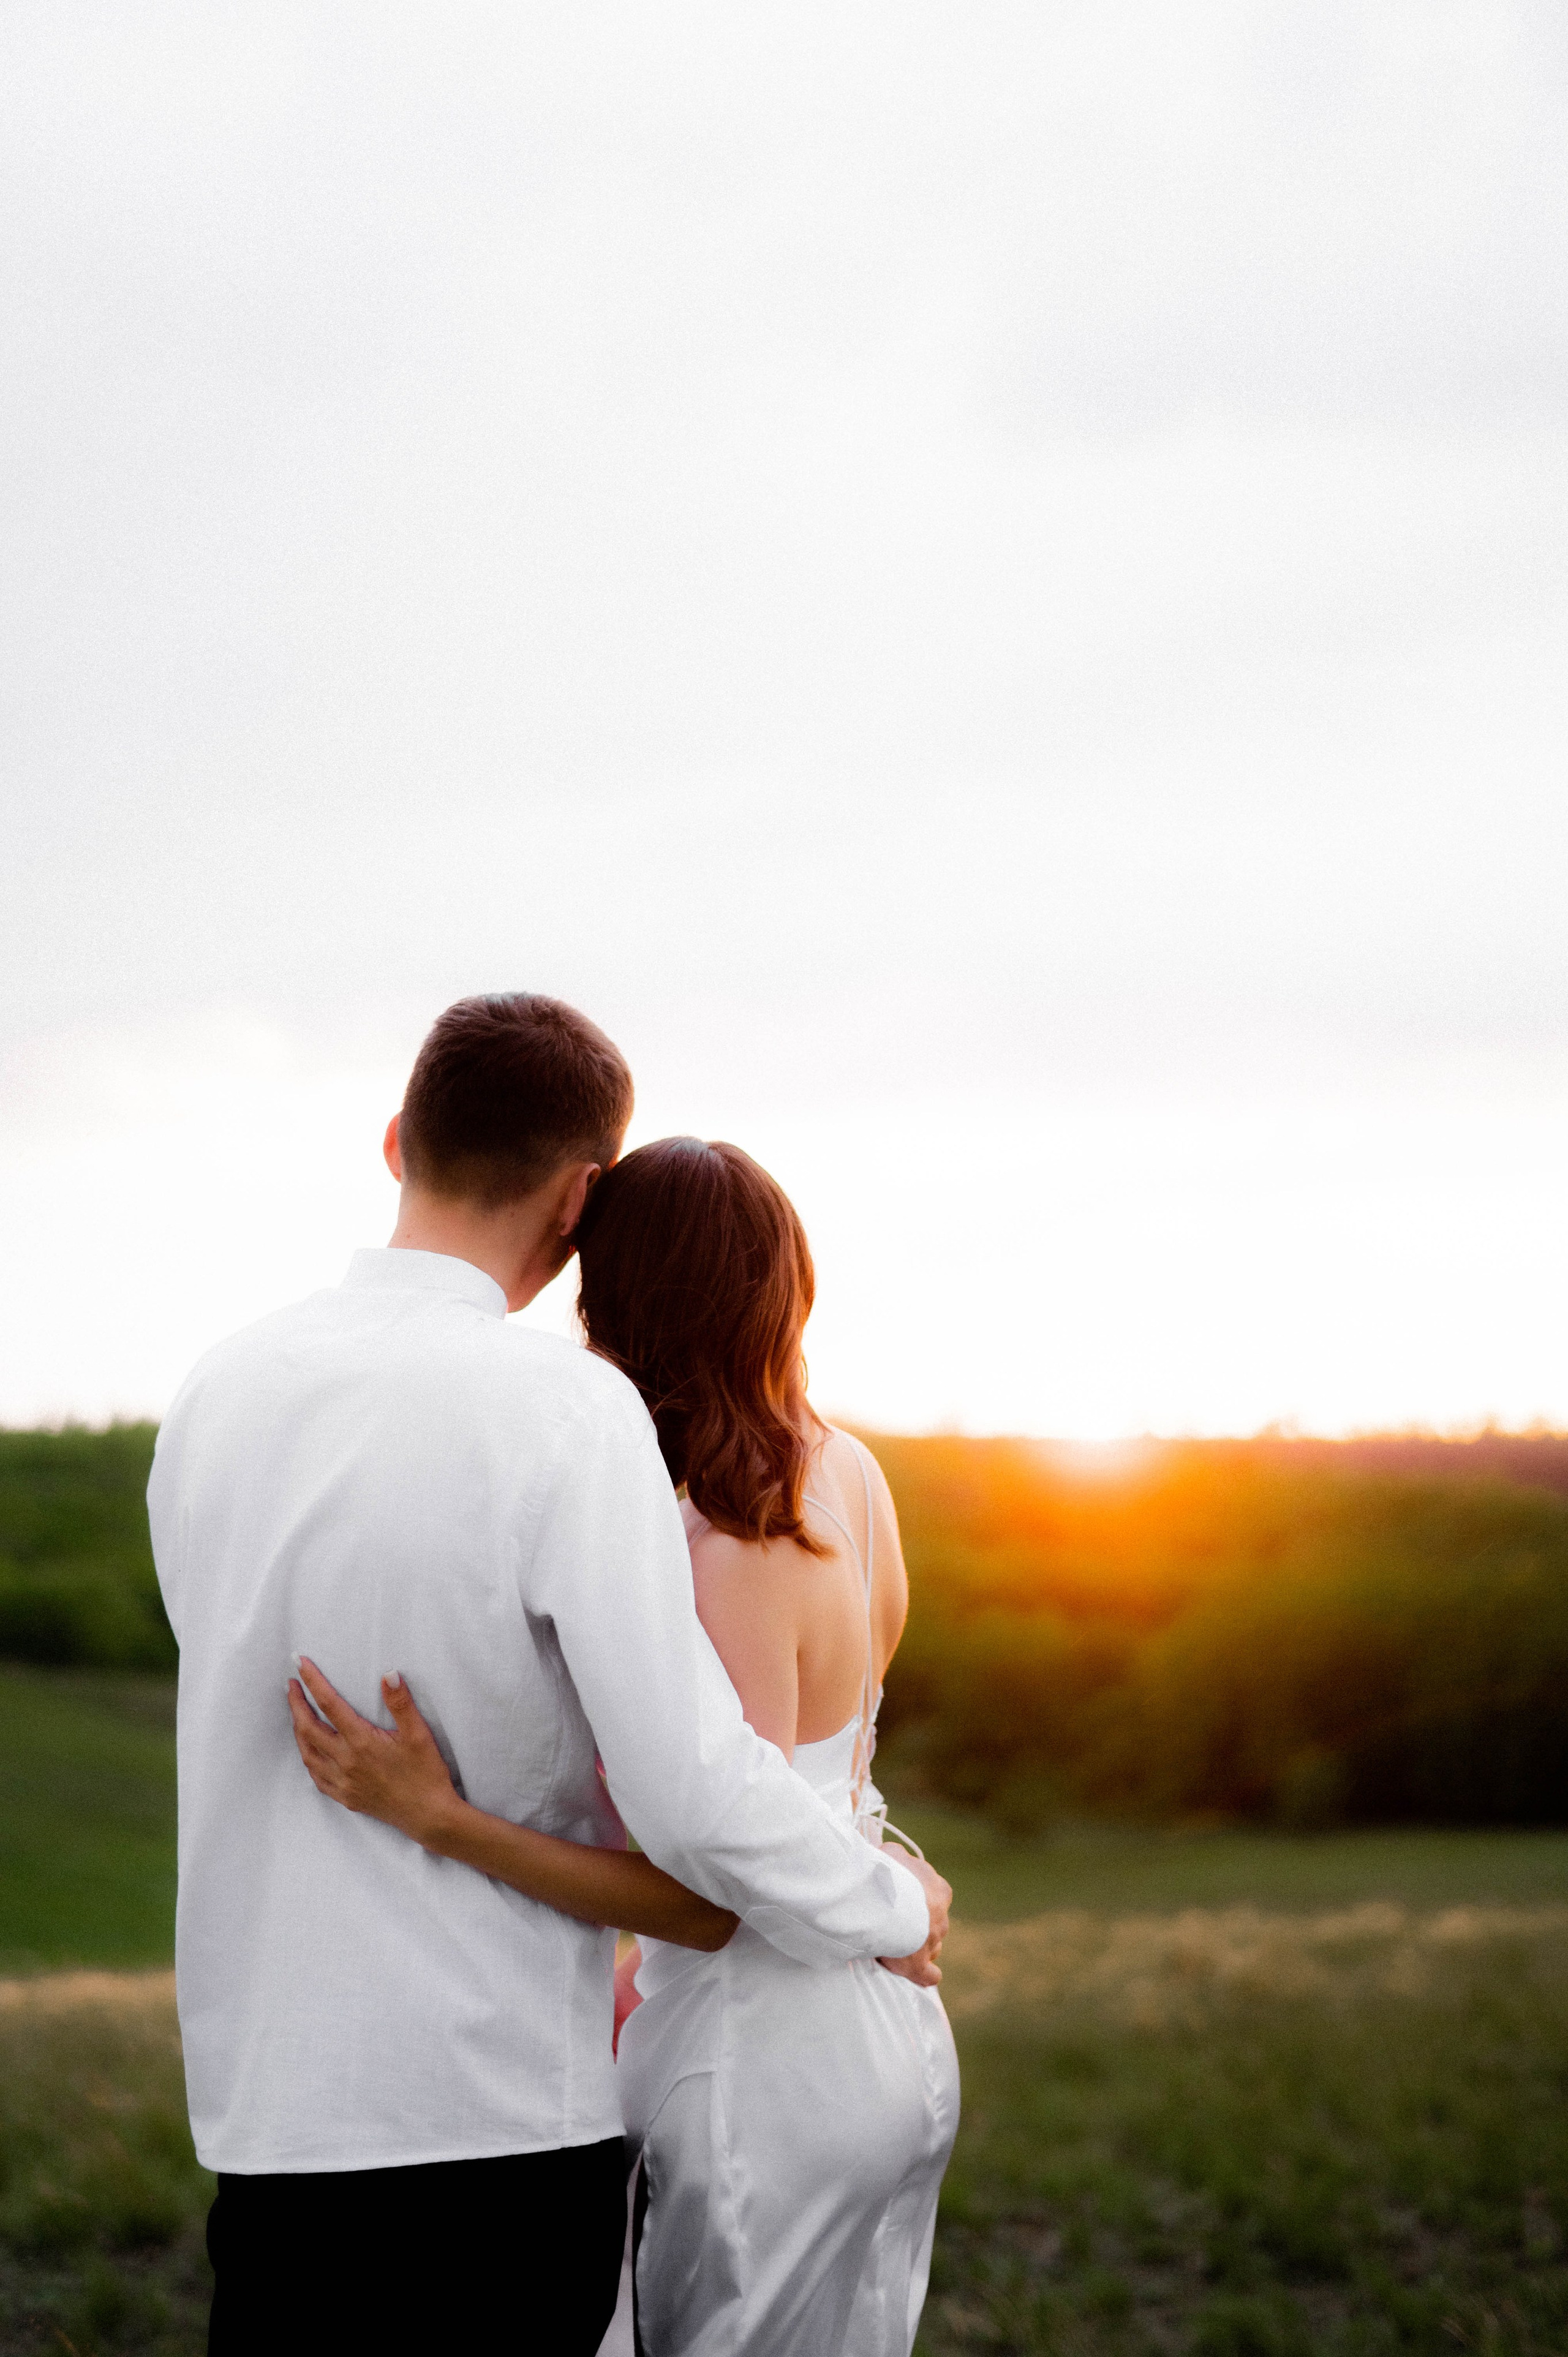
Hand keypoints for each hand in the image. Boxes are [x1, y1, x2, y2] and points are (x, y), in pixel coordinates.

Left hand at [287, 1658, 461, 1850]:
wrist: (428, 1816)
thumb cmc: (427, 1774)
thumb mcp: (418, 1735)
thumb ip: (401, 1703)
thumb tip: (388, 1674)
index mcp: (361, 1742)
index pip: (329, 1705)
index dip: (312, 1681)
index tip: (299, 1663)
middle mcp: (345, 1762)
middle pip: (308, 1728)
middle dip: (296, 1704)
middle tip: (292, 1685)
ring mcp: (342, 1782)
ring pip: (307, 1753)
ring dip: (298, 1730)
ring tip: (297, 1713)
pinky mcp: (345, 1797)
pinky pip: (316, 1776)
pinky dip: (308, 1758)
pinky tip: (310, 1751)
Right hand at [876, 1852, 950, 1989]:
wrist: (885, 1904)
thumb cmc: (889, 1875)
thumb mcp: (892, 1854)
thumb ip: (897, 1856)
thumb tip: (895, 1857)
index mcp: (939, 1890)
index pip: (935, 1895)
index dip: (918, 1899)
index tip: (901, 1899)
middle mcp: (941, 1916)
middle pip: (934, 1922)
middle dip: (919, 1924)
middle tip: (896, 1923)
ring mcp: (933, 1942)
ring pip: (932, 1946)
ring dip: (919, 1947)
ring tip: (897, 1944)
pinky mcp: (919, 1965)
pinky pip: (929, 1974)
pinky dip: (924, 1974)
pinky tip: (918, 1973)